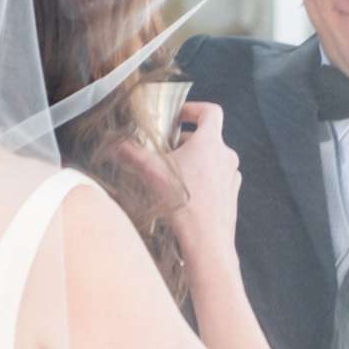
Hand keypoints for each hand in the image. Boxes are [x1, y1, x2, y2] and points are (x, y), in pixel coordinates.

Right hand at [145, 101, 239, 261]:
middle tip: (166, 148)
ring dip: (194, 160)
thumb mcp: (152, 173)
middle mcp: (226, 156)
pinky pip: (216, 178)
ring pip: (212, 158)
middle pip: (208, 137)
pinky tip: (185, 192)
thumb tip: (117, 144)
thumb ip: (133, 154)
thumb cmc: (184, 203)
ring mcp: (231, 176)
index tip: (178, 116)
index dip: (193, 109)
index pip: (210, 112)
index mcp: (211, 142)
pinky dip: (202, 178)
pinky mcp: (231, 194)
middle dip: (185, 140)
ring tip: (173, 172)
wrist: (206, 239)